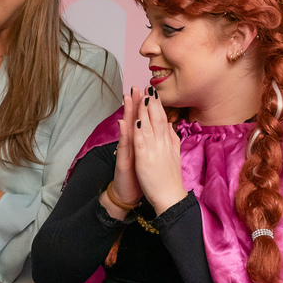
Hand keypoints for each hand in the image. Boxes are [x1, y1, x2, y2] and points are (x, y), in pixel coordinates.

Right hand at [101, 87, 144, 218]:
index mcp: (141, 143)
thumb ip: (152, 141)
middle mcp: (132, 145)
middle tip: (135, 87)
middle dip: (135, 103)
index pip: (143, 120)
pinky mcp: (123, 162)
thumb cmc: (140, 176)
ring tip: (127, 98)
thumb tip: (160, 127)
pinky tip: (123, 123)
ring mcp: (127, 153)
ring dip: (127, 113)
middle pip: (134, 121)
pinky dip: (124, 135)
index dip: (145, 106)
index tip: (147, 90)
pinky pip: (124, 147)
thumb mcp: (148, 156)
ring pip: (128, 130)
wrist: (129, 195)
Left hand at [131, 89, 186, 213]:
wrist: (169, 197)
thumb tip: (171, 126)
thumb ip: (172, 140)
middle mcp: (162, 144)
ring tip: (141, 96)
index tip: (153, 92)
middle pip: (156, 120)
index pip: (162, 120)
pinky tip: (134, 121)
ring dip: (144, 111)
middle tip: (148, 87)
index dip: (157, 106)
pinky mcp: (144, 160)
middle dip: (151, 103)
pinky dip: (137, 131)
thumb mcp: (173, 155)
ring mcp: (154, 151)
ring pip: (148, 127)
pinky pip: (140, 143)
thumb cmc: (169, 178)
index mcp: (167, 143)